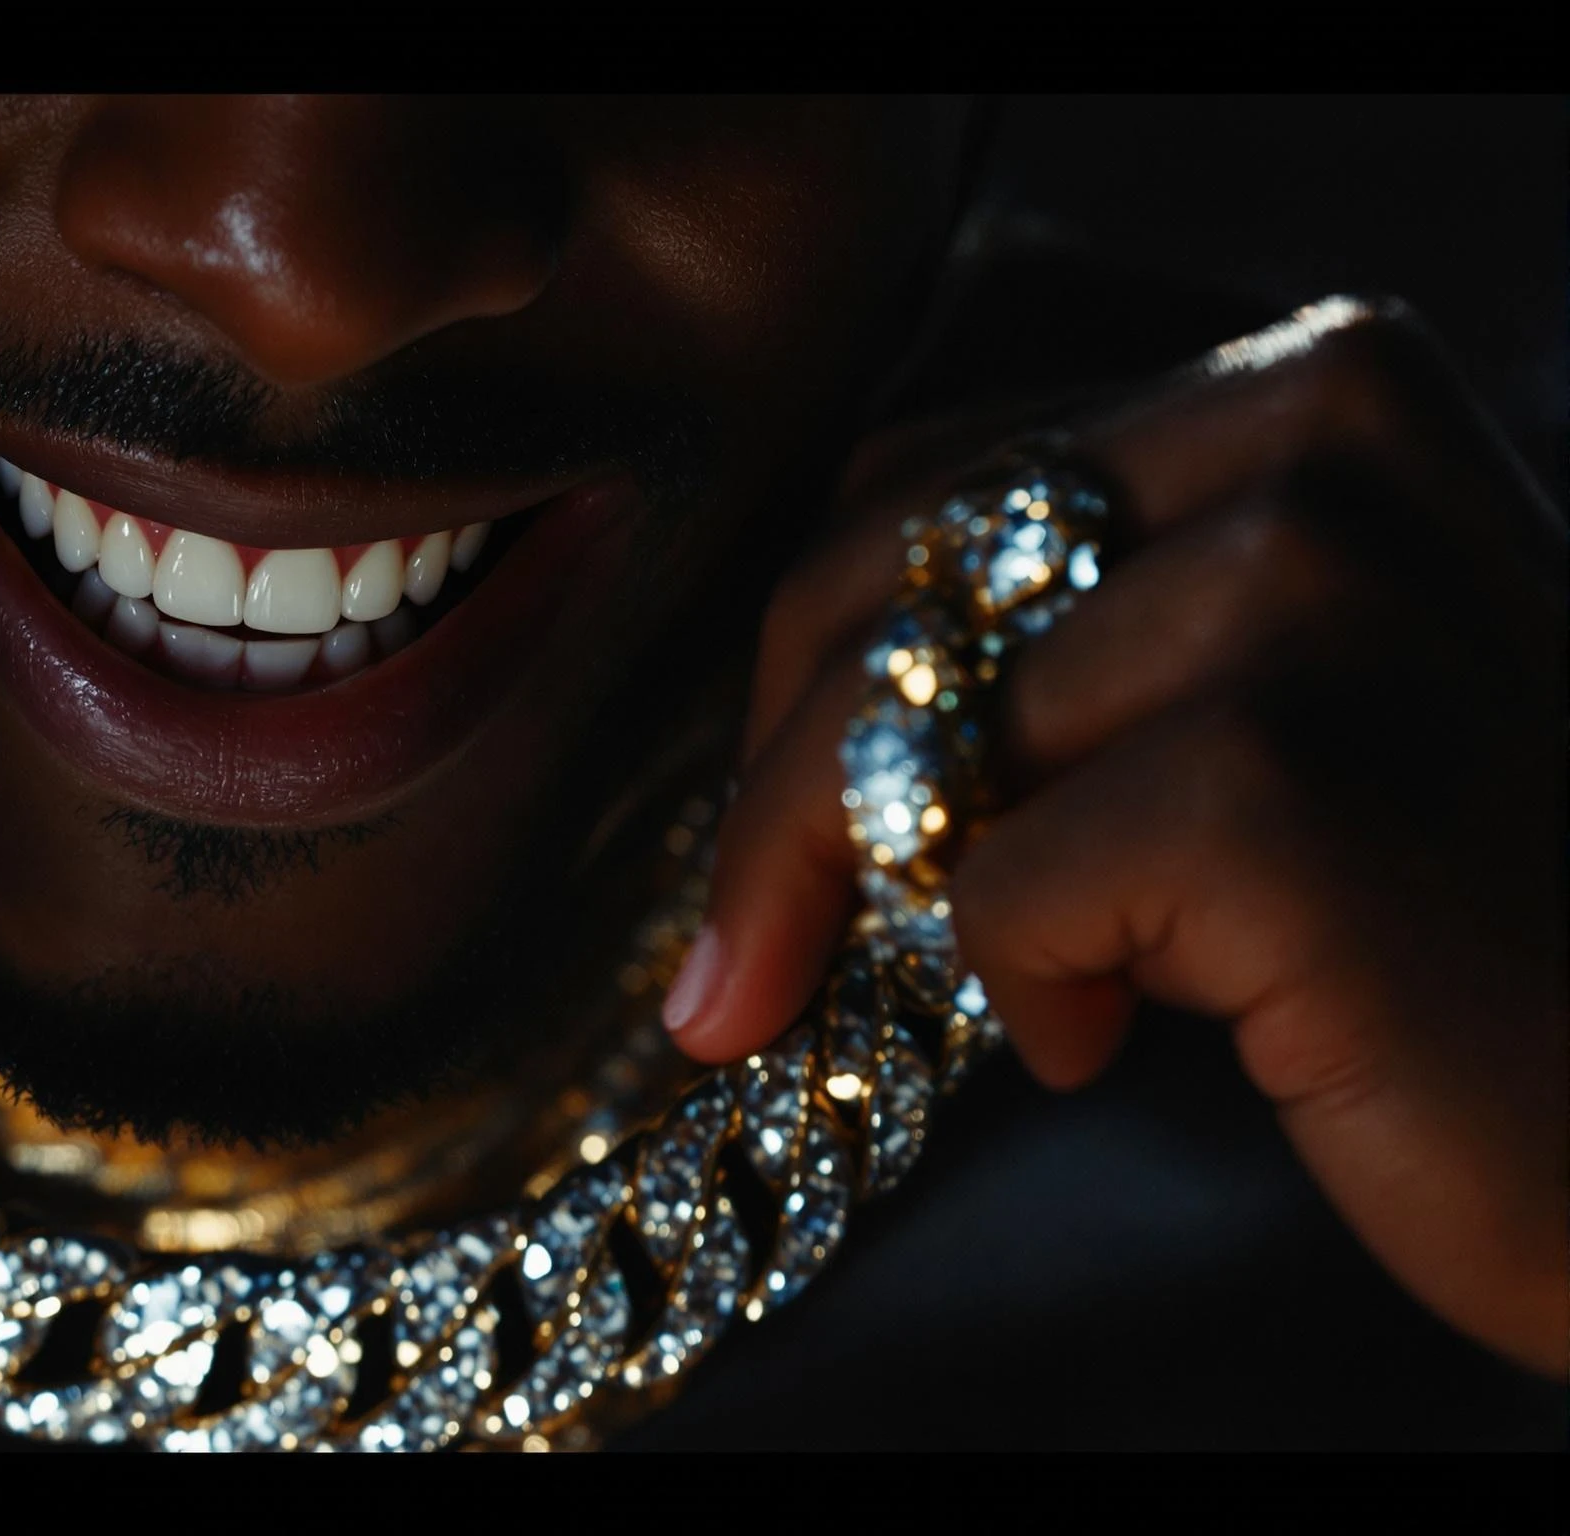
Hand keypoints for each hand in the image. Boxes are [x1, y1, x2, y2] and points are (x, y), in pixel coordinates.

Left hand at [665, 298, 1568, 1377]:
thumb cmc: (1439, 916)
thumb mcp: (1259, 687)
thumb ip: (1063, 627)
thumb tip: (771, 710)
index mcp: (1308, 379)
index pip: (917, 486)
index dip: (806, 672)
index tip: (769, 829)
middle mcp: (1321, 434)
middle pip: (879, 592)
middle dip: (773, 803)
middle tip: (733, 978)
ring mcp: (1313, 594)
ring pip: (918, 743)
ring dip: (911, 910)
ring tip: (1055, 992)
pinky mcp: (1279, 783)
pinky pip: (994, 881)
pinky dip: (1018, 988)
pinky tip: (1105, 1041)